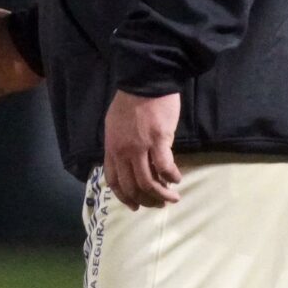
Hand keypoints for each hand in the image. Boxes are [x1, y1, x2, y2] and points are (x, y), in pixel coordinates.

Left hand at [102, 89, 181, 207]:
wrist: (145, 81)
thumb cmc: (131, 101)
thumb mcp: (115, 126)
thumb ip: (120, 145)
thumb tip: (133, 163)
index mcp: (111, 148)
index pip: (114, 181)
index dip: (124, 197)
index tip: (134, 206)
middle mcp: (123, 151)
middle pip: (132, 186)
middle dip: (146, 200)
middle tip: (159, 204)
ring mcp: (140, 147)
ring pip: (148, 182)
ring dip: (161, 194)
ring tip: (172, 197)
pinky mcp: (158, 140)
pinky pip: (164, 167)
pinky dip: (171, 177)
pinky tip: (177, 179)